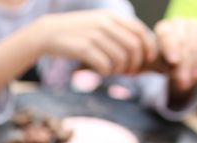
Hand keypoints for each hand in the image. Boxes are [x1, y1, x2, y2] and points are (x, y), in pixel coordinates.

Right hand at [33, 9, 155, 75]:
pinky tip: (103, 72)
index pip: (139, 30)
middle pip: (133, 46)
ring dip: (120, 69)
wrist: (47, 33)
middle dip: (136, 62)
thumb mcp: (96, 22)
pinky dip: (107, 72)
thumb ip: (115, 28)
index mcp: (111, 16)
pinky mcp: (83, 49)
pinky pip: (104, 65)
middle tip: (130, 71)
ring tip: (114, 72)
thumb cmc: (74, 31)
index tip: (148, 58)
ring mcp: (94, 36)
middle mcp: (105, 24)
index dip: (148, 46)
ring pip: (120, 57)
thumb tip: (137, 44)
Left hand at [154, 18, 196, 91]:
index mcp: (163, 27)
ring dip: (193, 67)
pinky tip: (196, 76)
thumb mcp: (154, 63)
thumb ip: (157, 64)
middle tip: (181, 83)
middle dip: (183, 65)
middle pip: (184, 43)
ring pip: (196, 46)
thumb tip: (168, 66)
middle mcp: (179, 23)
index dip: (171, 48)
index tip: (174, 62)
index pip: (167, 35)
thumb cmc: (159, 60)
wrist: (173, 56)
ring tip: (188, 83)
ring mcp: (194, 25)